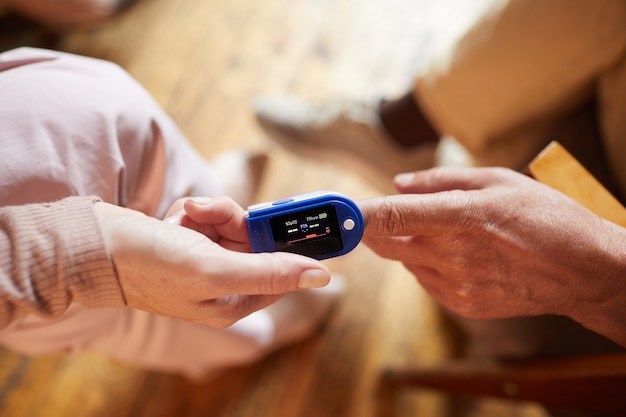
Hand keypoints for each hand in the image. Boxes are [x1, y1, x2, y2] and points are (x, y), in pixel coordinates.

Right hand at [94, 196, 329, 326]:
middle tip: (214, 214)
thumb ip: (269, 272)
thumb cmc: (150, 264)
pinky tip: (176, 218)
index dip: (290, 246)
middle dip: (236, 221)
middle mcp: (223, 284)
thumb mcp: (214, 270)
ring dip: (213, 212)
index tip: (299, 218)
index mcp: (233, 303)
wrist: (96, 244)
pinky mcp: (192, 241)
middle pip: (257, 242)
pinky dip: (196, 211)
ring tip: (186, 216)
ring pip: (234, 224)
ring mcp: (207, 260)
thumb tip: (321, 275)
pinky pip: (211, 217)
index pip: (282, 272)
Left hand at [359, 166, 625, 344]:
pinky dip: (427, 265)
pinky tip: (456, 254)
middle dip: (374, 229)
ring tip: (445, 232)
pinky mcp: (461, 305)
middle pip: (385, 243)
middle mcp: (451, 254)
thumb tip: (397, 184)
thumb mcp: (497, 180)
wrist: (581, 270)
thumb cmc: (544, 217)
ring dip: (408, 245)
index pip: (389, 216)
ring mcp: (455, 284)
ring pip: (405, 261)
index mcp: (459, 216)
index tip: (336, 211)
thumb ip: (440, 181)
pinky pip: (425, 281)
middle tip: (381, 214)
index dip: (356, 214)